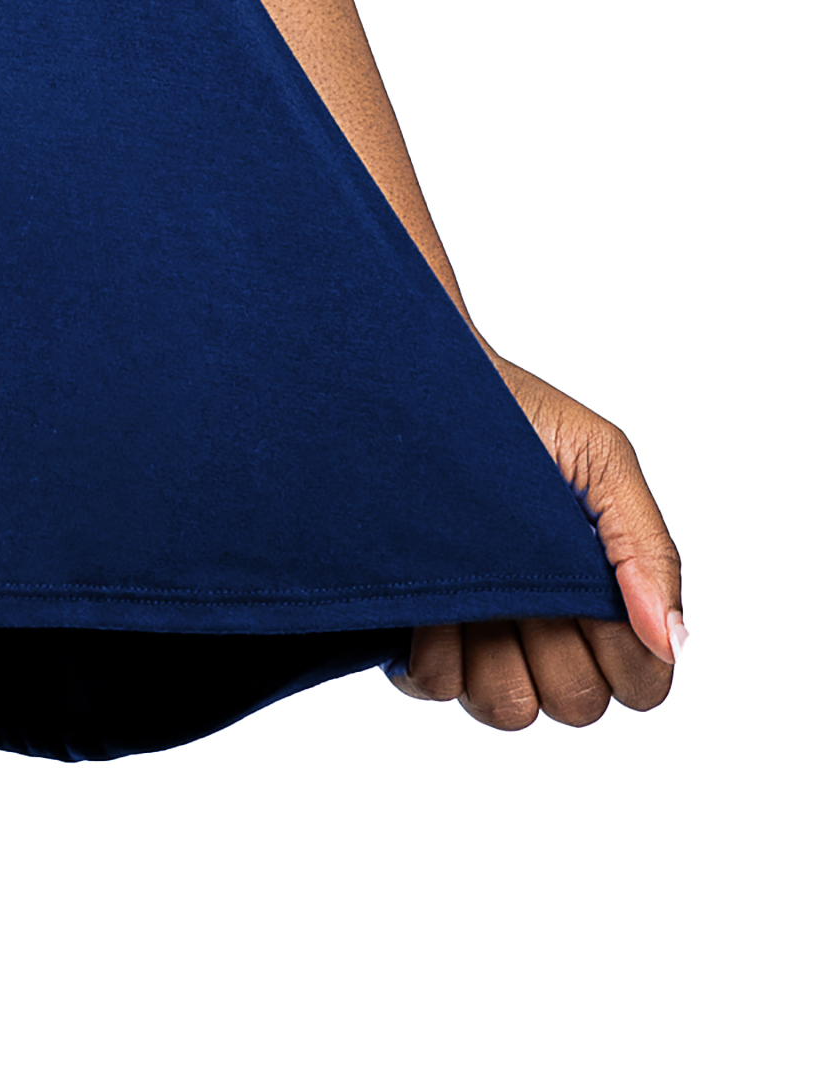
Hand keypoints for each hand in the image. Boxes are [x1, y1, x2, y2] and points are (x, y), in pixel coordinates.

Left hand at [390, 353, 684, 727]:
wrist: (416, 373)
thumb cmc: (516, 411)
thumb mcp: (600, 458)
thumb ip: (646, 547)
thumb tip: (674, 643)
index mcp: (596, 595)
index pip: (638, 683)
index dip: (626, 656)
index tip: (594, 597)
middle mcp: (539, 625)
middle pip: (575, 705)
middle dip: (557, 650)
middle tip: (528, 581)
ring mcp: (475, 634)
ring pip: (508, 709)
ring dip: (493, 655)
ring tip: (474, 586)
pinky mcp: (408, 633)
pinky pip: (434, 687)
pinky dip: (433, 650)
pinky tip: (428, 597)